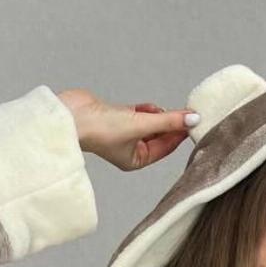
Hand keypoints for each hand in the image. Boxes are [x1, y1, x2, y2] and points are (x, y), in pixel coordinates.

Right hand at [56, 88, 198, 170]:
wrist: (71, 116)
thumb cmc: (100, 129)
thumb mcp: (141, 125)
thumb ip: (168, 121)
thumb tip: (193, 118)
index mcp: (136, 160)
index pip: (165, 147)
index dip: (180, 134)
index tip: (194, 121)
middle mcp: (130, 149)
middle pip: (159, 135)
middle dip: (170, 123)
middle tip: (185, 111)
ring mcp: (123, 132)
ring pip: (150, 122)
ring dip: (157, 114)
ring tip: (159, 109)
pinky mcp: (117, 116)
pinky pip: (139, 113)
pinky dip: (146, 109)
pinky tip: (148, 106)